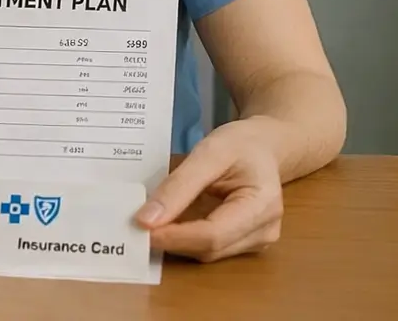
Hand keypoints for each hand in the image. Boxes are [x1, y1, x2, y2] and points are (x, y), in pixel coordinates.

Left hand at [134, 118, 285, 261]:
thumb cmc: (240, 145)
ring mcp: (256, 241)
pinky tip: (165, 224)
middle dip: (170, 239)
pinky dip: (184, 238)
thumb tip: (146, 219)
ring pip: (207, 253)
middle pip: (210, 248)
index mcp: (262, 206)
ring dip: (175, 241)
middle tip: (133, 225)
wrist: (263, 147)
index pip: (213, 234)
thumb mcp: (208, 153)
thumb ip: (179, 186)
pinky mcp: (244, 243)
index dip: (175, 236)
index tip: (140, 228)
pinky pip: (209, 247)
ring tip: (146, 223)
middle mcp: (264, 231)